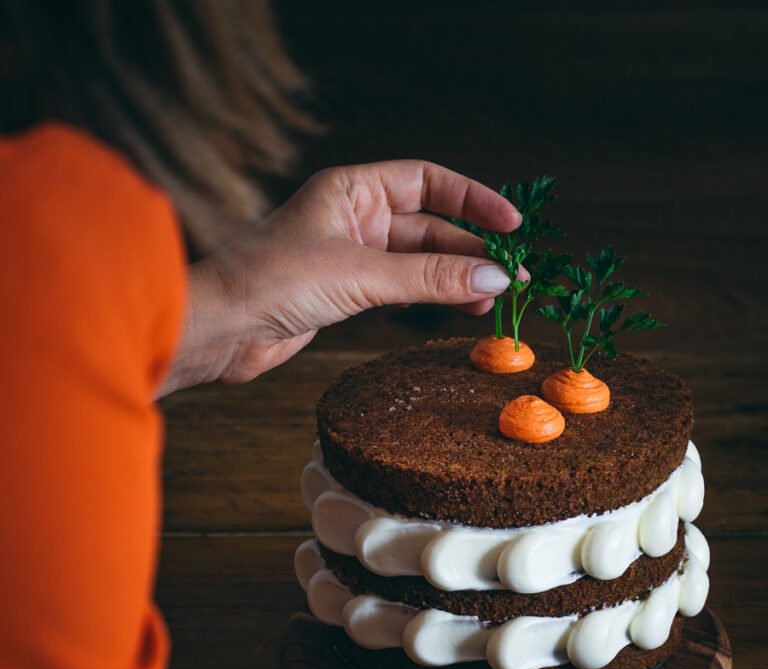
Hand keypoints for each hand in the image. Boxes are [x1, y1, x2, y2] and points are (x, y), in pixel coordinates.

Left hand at [159, 160, 525, 395]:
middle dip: (472, 250)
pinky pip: (402, 289)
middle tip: (513, 276)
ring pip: (418, 262)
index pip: (428, 181)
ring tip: (493, 299)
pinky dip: (431, 297)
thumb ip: (429, 276)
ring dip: (456, 278)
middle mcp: (354, 216)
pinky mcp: (345, 293)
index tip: (511, 223)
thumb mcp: (361, 274)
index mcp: (353, 189)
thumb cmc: (271, 281)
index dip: (473, 199)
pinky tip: (458, 307)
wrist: (221, 329)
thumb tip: (493, 277)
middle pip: (430, 226)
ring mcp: (351, 255)